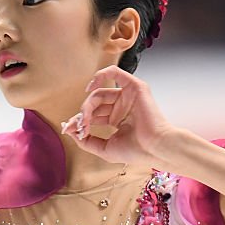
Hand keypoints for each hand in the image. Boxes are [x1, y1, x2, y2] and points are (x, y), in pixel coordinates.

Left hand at [61, 65, 175, 165]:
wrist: (155, 147)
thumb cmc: (136, 151)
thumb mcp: (104, 148)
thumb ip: (86, 141)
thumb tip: (70, 131)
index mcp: (117, 120)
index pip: (93, 115)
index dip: (80, 120)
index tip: (70, 129)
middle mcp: (121, 107)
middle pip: (94, 103)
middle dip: (83, 113)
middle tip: (78, 125)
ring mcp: (127, 96)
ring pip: (100, 92)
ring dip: (88, 105)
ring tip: (85, 118)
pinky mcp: (134, 87)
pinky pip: (115, 73)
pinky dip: (101, 75)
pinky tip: (90, 87)